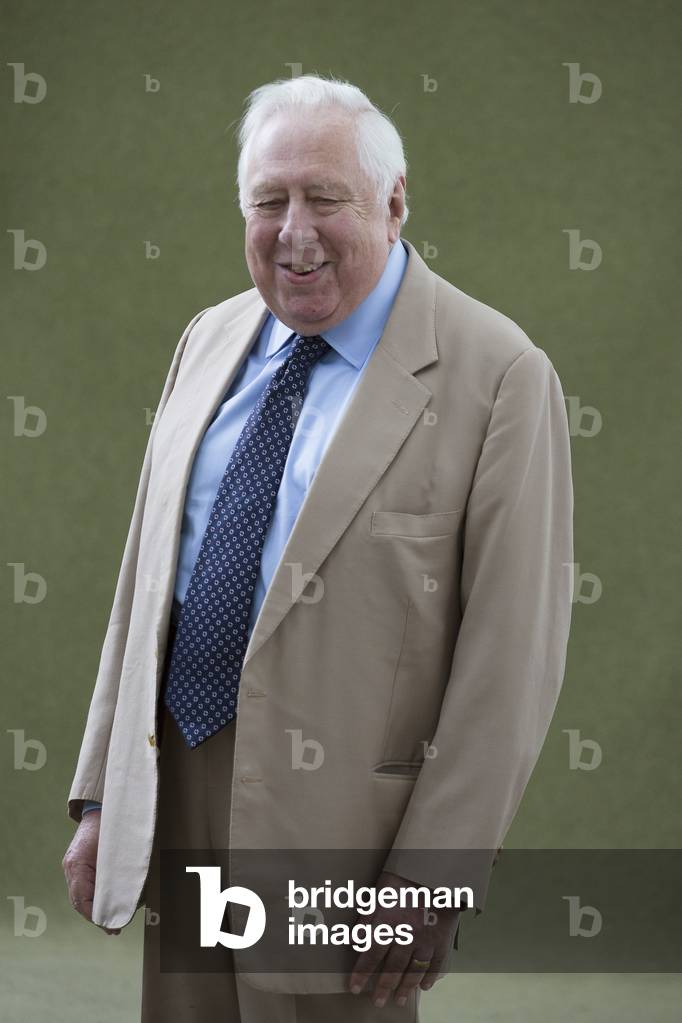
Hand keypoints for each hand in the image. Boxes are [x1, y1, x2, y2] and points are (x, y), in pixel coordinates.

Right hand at [62, 810, 119, 933]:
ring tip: (114, 922)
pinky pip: (86, 886)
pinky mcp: (80, 865)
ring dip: (97, 908)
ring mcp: (74, 866)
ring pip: (83, 895)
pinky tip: (110, 904)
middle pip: (81, 901)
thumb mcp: (118, 849)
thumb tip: (136, 897)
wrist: (102, 805)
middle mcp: (72, 867)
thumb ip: (122, 872)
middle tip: (115, 929)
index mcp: (77, 864)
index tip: (111, 925)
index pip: (82, 899)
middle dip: (98, 916)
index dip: (96, 915)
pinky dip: (97, 897)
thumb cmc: (112, 824)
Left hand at [349, 870, 458, 1007]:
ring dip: (405, 986)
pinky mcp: (443, 938)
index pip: (371, 954)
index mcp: (388, 921)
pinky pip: (437, 964)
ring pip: (414, 970)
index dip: (362, 973)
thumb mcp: (379, 891)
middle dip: (383, 986)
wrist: (436, 868)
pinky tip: (424, 987)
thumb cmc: (403, 876)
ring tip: (399, 999)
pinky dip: (430, 977)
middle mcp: (406, 934)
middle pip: (392, 967)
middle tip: (377, 1002)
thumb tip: (356, 939)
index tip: (354, 988)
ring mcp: (426, 939)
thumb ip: (368, 916)